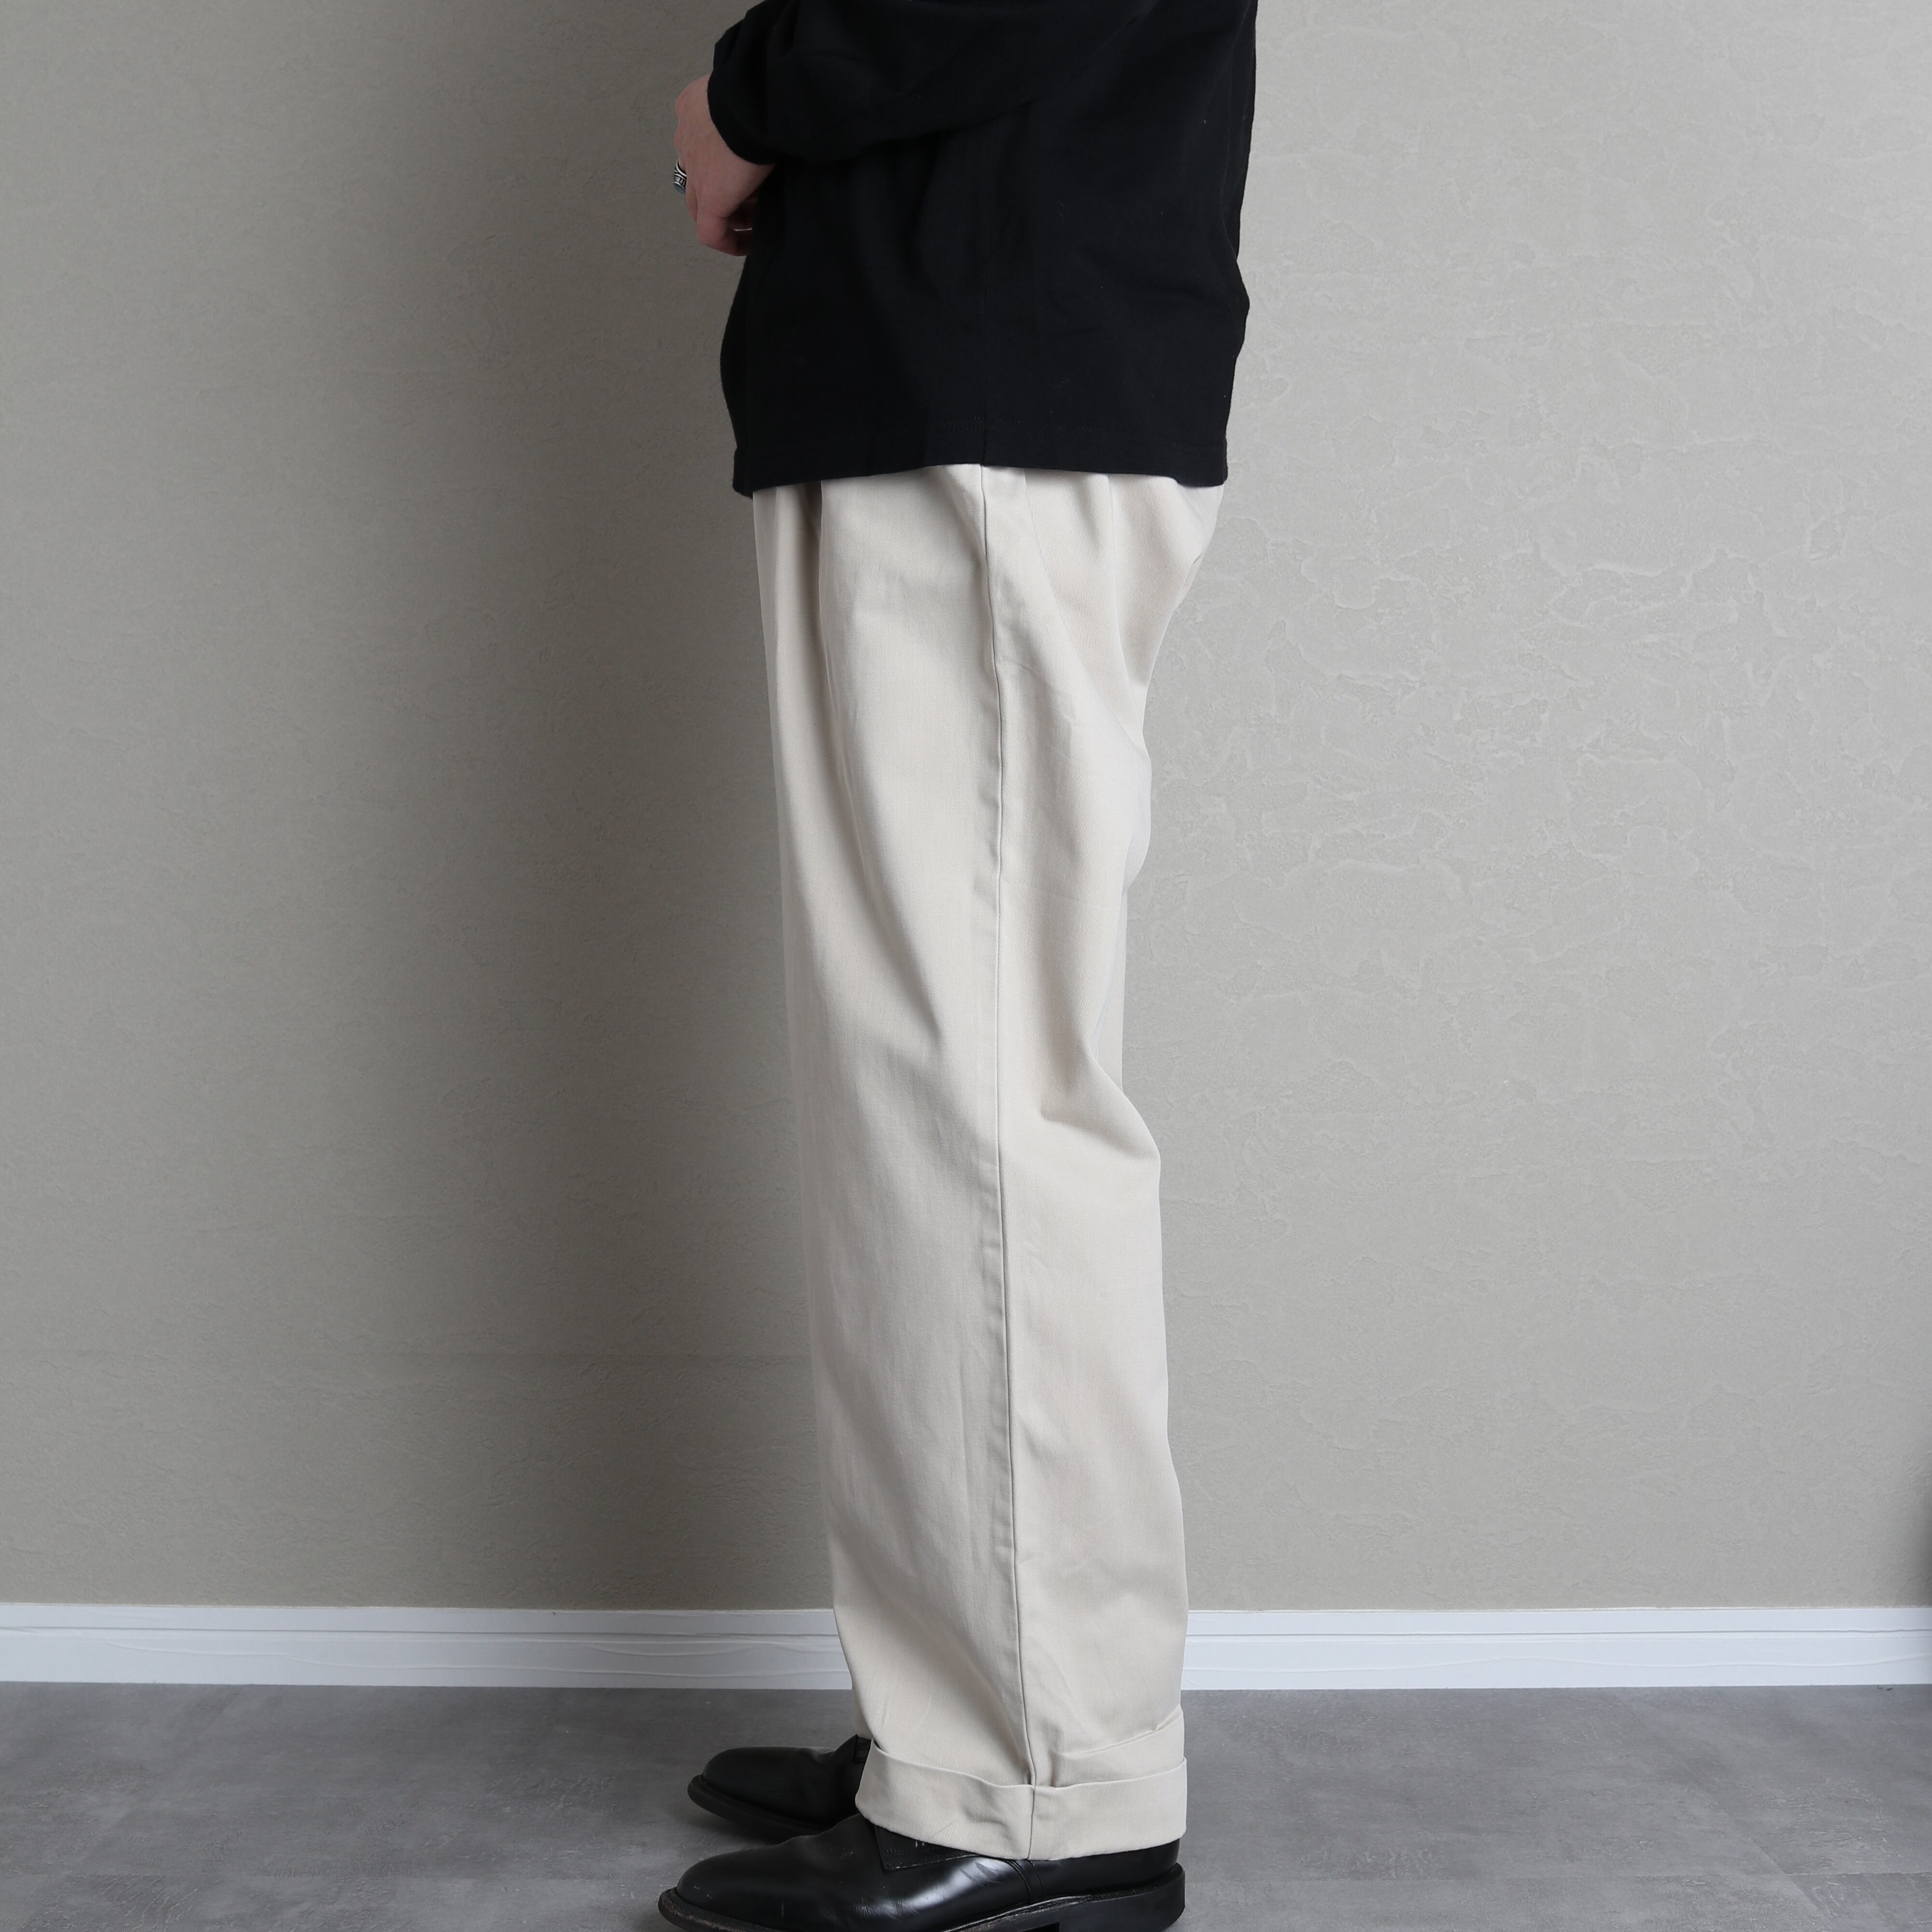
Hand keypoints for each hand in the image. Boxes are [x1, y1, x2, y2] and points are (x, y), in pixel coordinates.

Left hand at [675, 76, 772, 255]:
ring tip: (756, 223)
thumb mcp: (752, 94)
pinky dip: (729, 242)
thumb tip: (775, 120)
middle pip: (697, 176)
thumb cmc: (762, 89)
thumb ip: (752, 108)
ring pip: (701, 204)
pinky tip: (748, 245)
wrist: (756, 96)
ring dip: (727, 215)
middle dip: (723, 192)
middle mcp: (687, 138)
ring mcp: (695, 169)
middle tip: (753, 202)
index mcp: (695, 108)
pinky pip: (710, 232)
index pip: (700, 143)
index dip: (721, 163)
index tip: (744, 173)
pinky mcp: (710, 196)